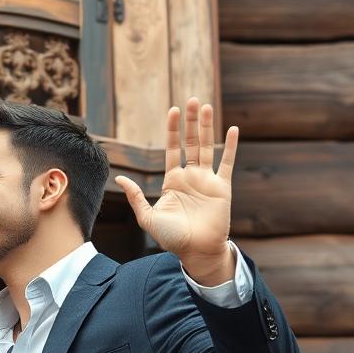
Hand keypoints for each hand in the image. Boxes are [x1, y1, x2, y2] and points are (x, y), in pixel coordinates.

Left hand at [115, 98, 238, 281]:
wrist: (196, 253)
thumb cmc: (172, 238)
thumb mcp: (147, 216)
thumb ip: (136, 196)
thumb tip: (120, 177)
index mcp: (173, 180)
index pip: (172, 148)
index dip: (173, 129)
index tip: (173, 110)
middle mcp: (190, 176)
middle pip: (191, 142)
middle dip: (191, 121)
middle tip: (192, 100)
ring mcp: (207, 180)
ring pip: (208, 147)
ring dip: (207, 126)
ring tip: (206, 106)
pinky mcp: (222, 188)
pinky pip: (227, 163)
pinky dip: (230, 146)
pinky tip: (233, 129)